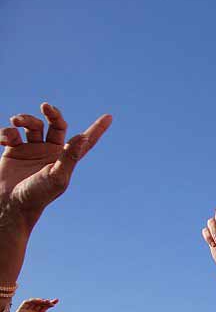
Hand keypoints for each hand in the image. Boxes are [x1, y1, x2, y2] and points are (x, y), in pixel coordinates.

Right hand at [0, 106, 110, 279]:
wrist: (9, 204)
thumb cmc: (37, 194)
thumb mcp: (57, 176)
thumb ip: (70, 156)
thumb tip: (82, 137)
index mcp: (66, 158)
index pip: (85, 141)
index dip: (97, 129)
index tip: (109, 117)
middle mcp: (51, 152)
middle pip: (56, 124)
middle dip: (52, 113)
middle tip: (45, 106)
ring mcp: (32, 150)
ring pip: (33, 125)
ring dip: (25, 119)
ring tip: (16, 122)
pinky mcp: (13, 150)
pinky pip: (12, 133)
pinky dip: (7, 131)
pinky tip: (5, 139)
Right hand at [5, 298, 60, 311]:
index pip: (44, 307)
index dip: (50, 303)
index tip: (57, 301)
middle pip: (40, 304)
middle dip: (46, 301)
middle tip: (52, 302)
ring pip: (33, 302)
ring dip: (40, 300)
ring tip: (46, 301)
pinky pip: (25, 303)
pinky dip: (32, 300)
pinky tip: (39, 301)